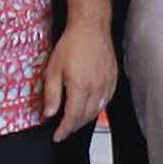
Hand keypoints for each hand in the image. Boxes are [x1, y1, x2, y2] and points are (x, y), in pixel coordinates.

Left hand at [42, 21, 115, 138]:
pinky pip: (106, 100)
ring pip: (97, 111)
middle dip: (73, 127)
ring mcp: (107, 84)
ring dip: (85, 119)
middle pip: (85, 117)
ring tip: (74, 121)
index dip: (64, 130)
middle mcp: (96, 88)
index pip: (72, 117)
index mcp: (80, 87)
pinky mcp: (113, 79)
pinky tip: (89, 107)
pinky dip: (97, 108)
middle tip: (63, 130)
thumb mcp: (53, 69)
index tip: (57, 136)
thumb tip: (49, 113)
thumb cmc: (72, 44)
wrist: (91, 28)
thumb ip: (52, 94)